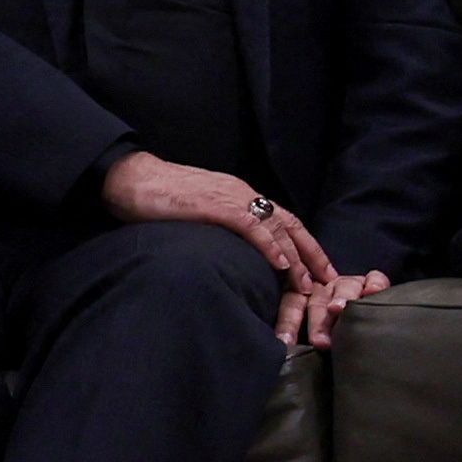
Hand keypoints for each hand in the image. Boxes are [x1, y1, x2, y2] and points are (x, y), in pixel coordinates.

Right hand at [102, 152, 332, 288]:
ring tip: (307, 284)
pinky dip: (268, 245)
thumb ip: (224, 227)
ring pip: (276, 229)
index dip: (306, 246)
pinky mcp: (216, 206)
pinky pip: (250, 226)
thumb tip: (237, 253)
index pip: (284, 222)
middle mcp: (245, 196)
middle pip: (290, 226)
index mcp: (243, 197)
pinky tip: (280, 264)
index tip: (321, 271)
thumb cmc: (162, 198)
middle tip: (330, 281)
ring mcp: (232, 199)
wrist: (131, 177)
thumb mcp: (202, 213)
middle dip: (312, 255)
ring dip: (295, 258)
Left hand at [275, 270, 389, 349]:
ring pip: (344, 287)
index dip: (288, 324)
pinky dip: (374, 284)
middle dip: (318, 321)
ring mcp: (350, 284)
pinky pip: (374, 279)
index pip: (292, 307)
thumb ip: (309, 342)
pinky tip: (373, 292)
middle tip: (319, 341)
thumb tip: (288, 352)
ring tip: (339, 308)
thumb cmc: (341, 338)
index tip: (287, 343)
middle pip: (318, 301)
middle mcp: (326, 290)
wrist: (378, 331)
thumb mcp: (319, 339)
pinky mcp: (372, 282)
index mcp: (306, 300)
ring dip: (342, 297)